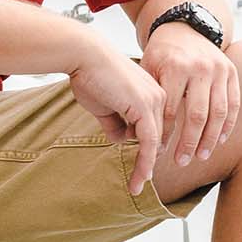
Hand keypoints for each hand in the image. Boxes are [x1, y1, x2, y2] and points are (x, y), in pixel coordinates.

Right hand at [67, 39, 164, 194]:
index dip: (149, 149)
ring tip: (136, 185)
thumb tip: (121, 139)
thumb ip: (116, 122)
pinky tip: (139, 177)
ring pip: (155, 142)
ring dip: (145, 166)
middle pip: (158, 136)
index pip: (155, 126)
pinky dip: (144, 162)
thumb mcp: (105, 105)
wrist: (83, 55)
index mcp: (152, 91)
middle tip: (138, 182)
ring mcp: (154, 100)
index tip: (143, 168)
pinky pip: (149, 142)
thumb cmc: (90, 75)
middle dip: (148, 160)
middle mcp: (158, 95)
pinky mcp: (145, 107)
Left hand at [141, 22, 238, 171]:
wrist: (184, 27)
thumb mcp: (148, 68)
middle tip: (182, 161)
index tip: (159, 151)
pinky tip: (220, 140)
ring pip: (218, 112)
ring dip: (210, 138)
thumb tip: (143, 134)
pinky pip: (233, 103)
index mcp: (176, 68)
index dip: (165, 134)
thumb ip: (150, 97)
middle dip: (189, 142)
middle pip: (197, 115)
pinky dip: (228, 124)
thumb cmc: (162, 53)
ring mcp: (219, 70)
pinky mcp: (231, 72)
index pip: (171, 110)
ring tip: (201, 156)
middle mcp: (200, 68)